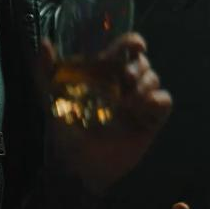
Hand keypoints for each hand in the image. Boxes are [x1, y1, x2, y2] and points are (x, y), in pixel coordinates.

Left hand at [38, 33, 171, 194]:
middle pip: (143, 63)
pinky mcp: (152, 119)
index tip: (136, 45)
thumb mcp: (50, 99)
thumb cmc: (65, 132)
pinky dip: (157, 100)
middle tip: (125, 78)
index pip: (125, 50)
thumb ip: (45, 71)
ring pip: (154, 79)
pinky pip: (165, 101)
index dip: (133, 42)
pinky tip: (142, 108)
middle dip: (138, 66)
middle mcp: (124, 85)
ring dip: (145, 84)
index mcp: (105, 75)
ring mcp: (140, 101)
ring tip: (128, 100)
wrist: (79, 166)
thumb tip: (45, 43)